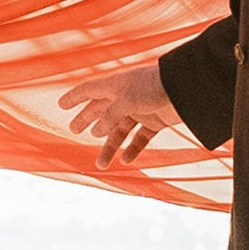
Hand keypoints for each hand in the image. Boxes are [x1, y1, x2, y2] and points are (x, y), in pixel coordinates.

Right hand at [59, 60, 175, 169]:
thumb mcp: (126, 100)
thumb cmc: (155, 86)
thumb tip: (96, 131)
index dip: (75, 97)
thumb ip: (110, 116)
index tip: (61, 105)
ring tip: (101, 164)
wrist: (187, 88)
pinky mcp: (156, 120)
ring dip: (110, 146)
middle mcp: (126, 97)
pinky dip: (133, 148)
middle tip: (74, 130)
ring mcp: (141, 109)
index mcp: (116, 85)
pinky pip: (140, 137)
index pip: (90, 90)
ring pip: (120, 130)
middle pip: (102, 110)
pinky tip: (126, 159)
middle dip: (87, 119)